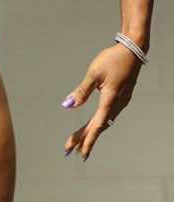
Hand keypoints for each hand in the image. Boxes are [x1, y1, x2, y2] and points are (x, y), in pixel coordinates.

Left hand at [61, 43, 142, 160]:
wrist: (132, 49)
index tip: (76, 151)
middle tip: (69, 149)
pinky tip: (94, 125)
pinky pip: (109, 115)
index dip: (86, 140)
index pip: (95, 125)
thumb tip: (68, 106)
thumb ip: (81, 91)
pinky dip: (99, 123)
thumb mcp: (94, 73)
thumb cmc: (113, 59)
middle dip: (84, 138)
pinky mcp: (122, 97)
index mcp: (110, 100)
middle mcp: (117, 104)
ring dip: (91, 132)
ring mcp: (121, 101)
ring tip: (79, 141)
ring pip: (104, 121)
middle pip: (98, 126)